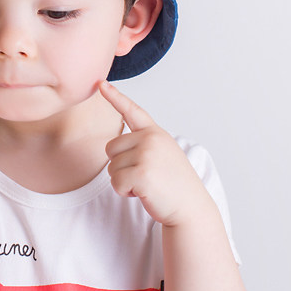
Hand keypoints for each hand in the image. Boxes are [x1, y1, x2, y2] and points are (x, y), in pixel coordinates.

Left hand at [99, 81, 202, 227]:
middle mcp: (151, 139)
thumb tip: (115, 146)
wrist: (190, 206)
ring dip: (124, 181)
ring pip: (111, 167)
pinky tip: (143, 192)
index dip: (115, 97)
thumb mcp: (163, 154)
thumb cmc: (174, 184)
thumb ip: (144, 144)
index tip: (100, 84)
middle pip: (111, 148)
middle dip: (121, 166)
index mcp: (155, 133)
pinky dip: (125, 192)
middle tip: (144, 175)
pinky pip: (116, 182)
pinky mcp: (141, 174)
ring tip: (147, 184)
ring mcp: (146, 155)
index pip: (132, 111)